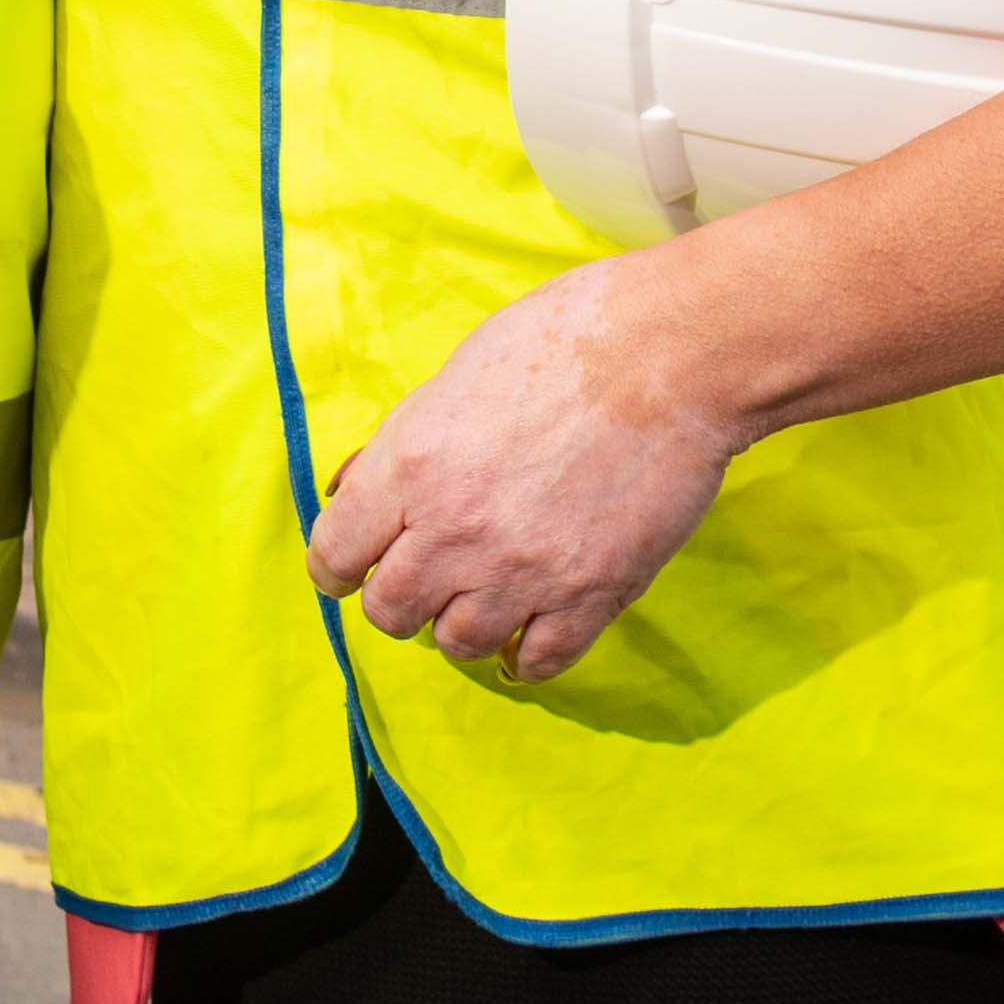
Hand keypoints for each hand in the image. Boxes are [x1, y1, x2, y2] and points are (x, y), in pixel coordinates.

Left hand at [304, 258, 737, 684]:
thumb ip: (396, 446)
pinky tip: (534, 624)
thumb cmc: (561, 341)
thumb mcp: (452, 378)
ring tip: (487, 591)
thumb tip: (345, 490)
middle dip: (400, 598)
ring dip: (464, 622)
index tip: (354, 567)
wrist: (669, 354)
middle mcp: (455, 530)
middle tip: (428, 574)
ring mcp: (523, 571)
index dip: (339, 566)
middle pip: (389, 612)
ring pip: (458, 643)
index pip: (334, 556)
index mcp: (411, 466)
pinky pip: (538, 663)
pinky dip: (528, 651)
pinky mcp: (590, 595)